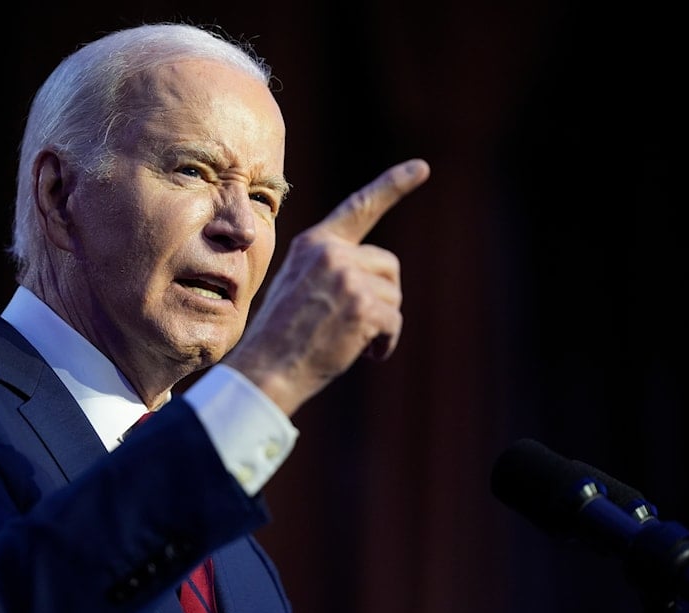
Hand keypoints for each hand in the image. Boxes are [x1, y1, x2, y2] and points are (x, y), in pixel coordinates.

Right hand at [224, 158, 430, 415]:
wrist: (266, 369)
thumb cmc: (282, 337)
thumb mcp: (298, 285)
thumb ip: (331, 268)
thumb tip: (377, 276)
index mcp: (314, 243)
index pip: (360, 207)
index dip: (394, 185)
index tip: (422, 168)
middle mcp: (331, 252)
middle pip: (388, 266)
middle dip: (381, 296)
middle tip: (352, 323)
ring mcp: (347, 277)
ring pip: (393, 297)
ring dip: (380, 323)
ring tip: (348, 340)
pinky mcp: (362, 305)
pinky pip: (394, 324)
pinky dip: (383, 344)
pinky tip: (360, 354)